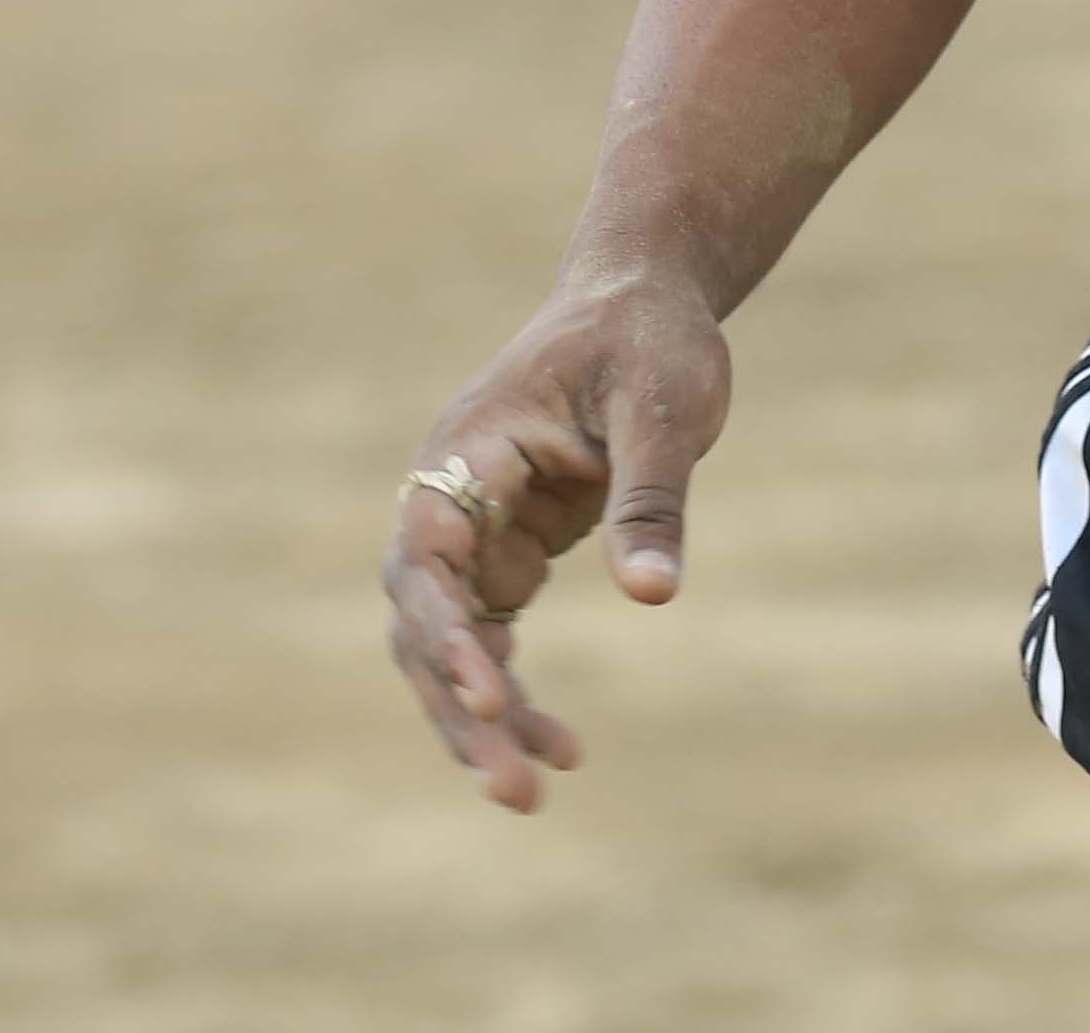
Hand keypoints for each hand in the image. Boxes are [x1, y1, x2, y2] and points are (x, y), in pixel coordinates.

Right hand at [380, 266, 730, 812]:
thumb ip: (651, 498)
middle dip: (460, 707)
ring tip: (532, 791)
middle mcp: (449, 496)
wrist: (645, 299)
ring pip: (449, 643)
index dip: (447, 632)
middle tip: (516, 789)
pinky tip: (560, 747)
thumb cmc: (650, 336)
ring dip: (480, 716)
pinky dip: (512, 690)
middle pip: (425, 620)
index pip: (428, 557)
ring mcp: (472, 528)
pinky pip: (491, 636)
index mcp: (467, 450)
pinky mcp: (506, 550)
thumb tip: (654, 596)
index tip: (488, 695)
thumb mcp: (664, 406)